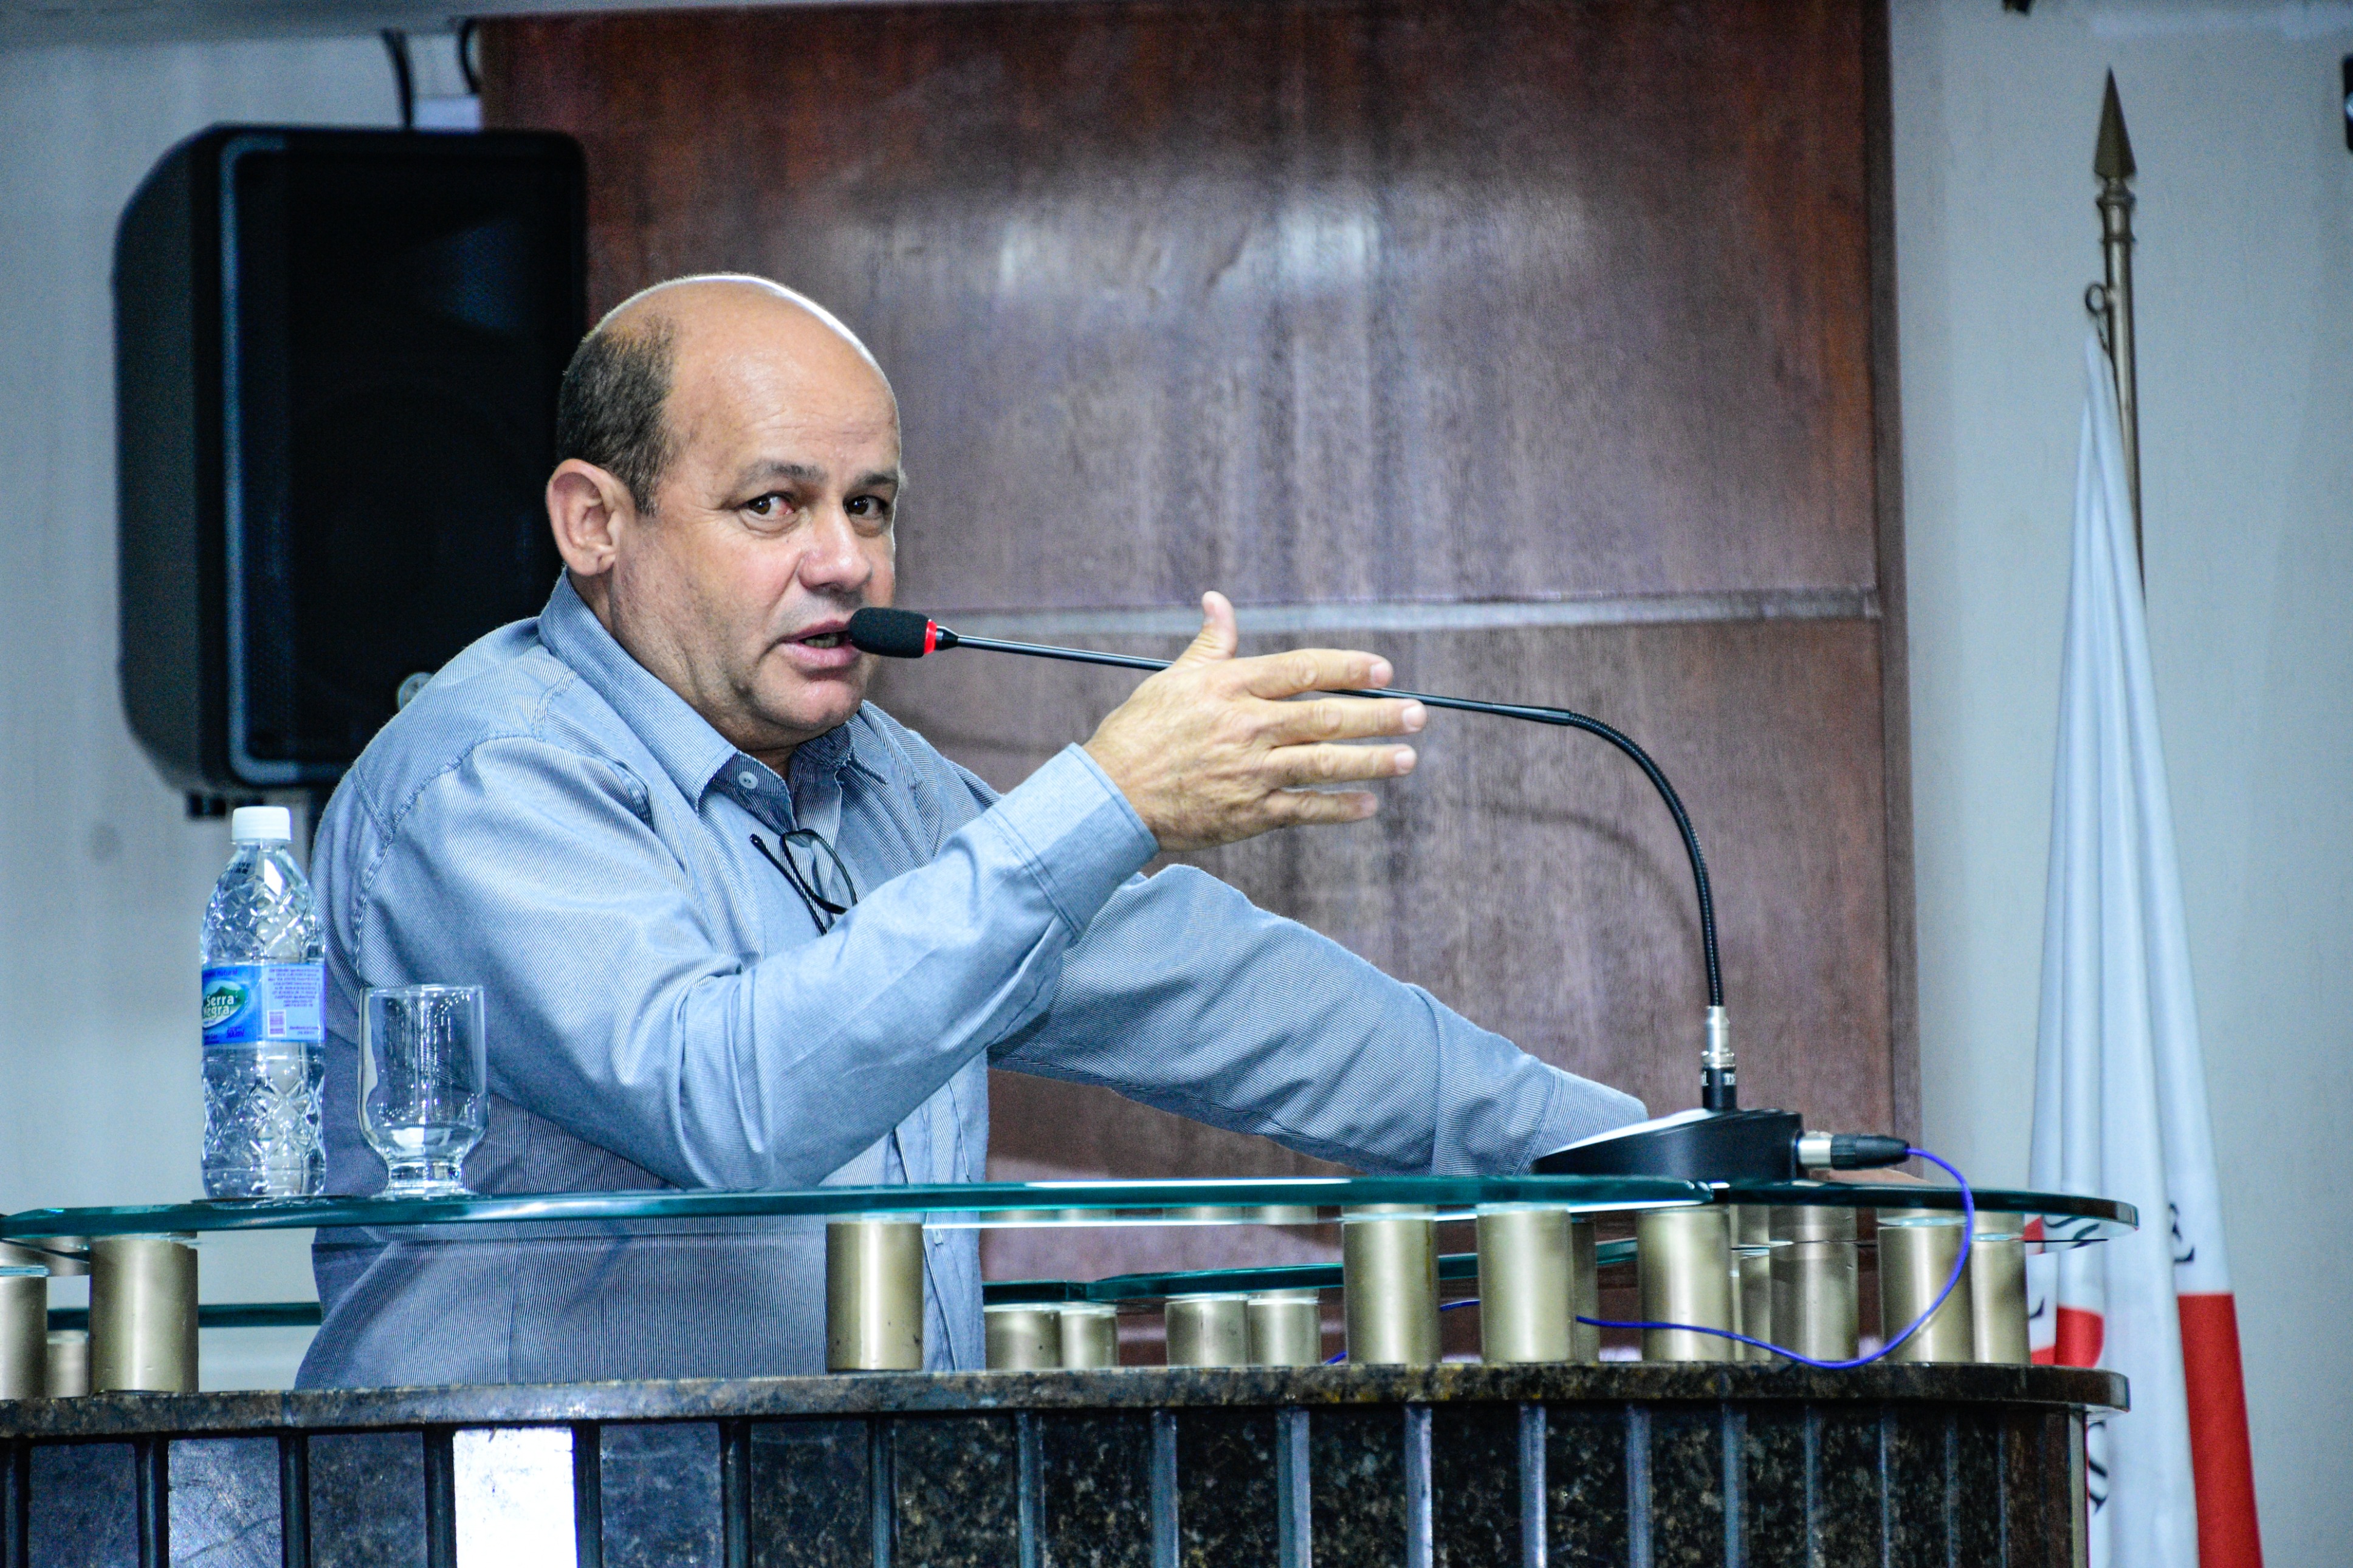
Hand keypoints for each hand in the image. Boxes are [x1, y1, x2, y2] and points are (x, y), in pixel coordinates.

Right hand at [1082, 591, 1424, 851]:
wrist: (1112, 795)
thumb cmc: (1141, 732)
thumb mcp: (1173, 679)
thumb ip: (1210, 644)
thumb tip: (1217, 601)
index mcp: (1231, 688)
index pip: (1301, 670)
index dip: (1346, 668)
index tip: (1382, 670)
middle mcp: (1247, 727)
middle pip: (1325, 716)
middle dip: (1377, 715)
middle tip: (1416, 714)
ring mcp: (1250, 772)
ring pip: (1323, 763)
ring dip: (1370, 761)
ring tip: (1407, 758)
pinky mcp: (1248, 813)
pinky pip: (1304, 809)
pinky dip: (1338, 807)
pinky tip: (1368, 804)